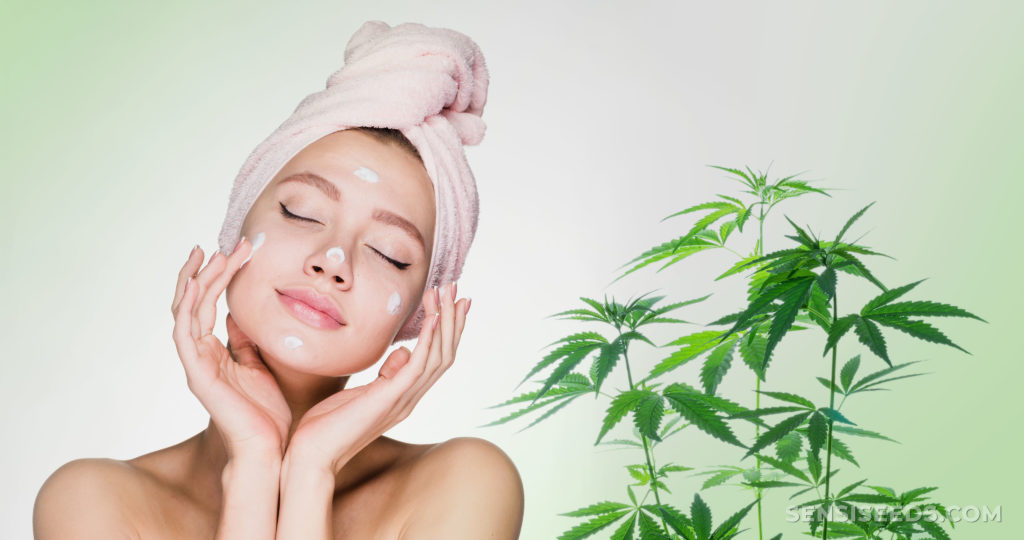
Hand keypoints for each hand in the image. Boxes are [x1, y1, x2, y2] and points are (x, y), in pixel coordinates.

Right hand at [171, 239, 291, 458]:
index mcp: (215, 351)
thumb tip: (240, 317)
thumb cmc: (268, 413)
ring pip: (187, 312)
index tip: (238, 250)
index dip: (219, 276)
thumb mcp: (261, 366)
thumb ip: (246, 342)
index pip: (209, 304)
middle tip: (227, 244)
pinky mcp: (198, 375)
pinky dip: (188, 308)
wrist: (269, 448)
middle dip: (208, 270)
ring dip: (198, 280)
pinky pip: (186, 335)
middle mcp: (201, 354)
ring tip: (210, 254)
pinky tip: (196, 285)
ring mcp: (197, 363)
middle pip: (194, 302)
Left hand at [285, 281, 469, 473]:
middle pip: (445, 355)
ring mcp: (403, 400)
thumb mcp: (359, 393)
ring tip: (446, 293)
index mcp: (404, 395)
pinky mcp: (390, 400)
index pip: (436, 359)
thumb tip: (401, 352)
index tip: (451, 301)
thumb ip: (384, 375)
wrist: (311, 457)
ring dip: (445, 322)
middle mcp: (410, 398)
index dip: (447, 330)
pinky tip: (433, 318)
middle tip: (457, 289)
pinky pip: (418, 366)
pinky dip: (429, 340)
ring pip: (438, 358)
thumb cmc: (327, 427)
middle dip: (453, 320)